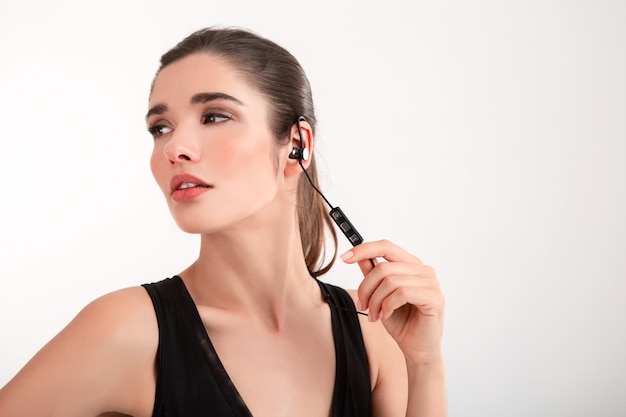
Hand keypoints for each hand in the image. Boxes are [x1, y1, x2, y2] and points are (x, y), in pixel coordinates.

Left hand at [340, 239, 444, 360]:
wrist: (417, 349)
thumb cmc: (402, 322)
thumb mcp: (379, 295)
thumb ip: (372, 274)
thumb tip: (358, 256)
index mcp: (411, 265)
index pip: (386, 246)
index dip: (364, 249)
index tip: (344, 257)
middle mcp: (423, 270)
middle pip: (384, 267)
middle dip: (366, 288)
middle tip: (362, 305)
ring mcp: (431, 283)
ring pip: (391, 281)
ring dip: (376, 301)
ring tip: (375, 314)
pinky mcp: (435, 298)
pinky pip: (402, 293)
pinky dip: (388, 305)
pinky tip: (386, 315)